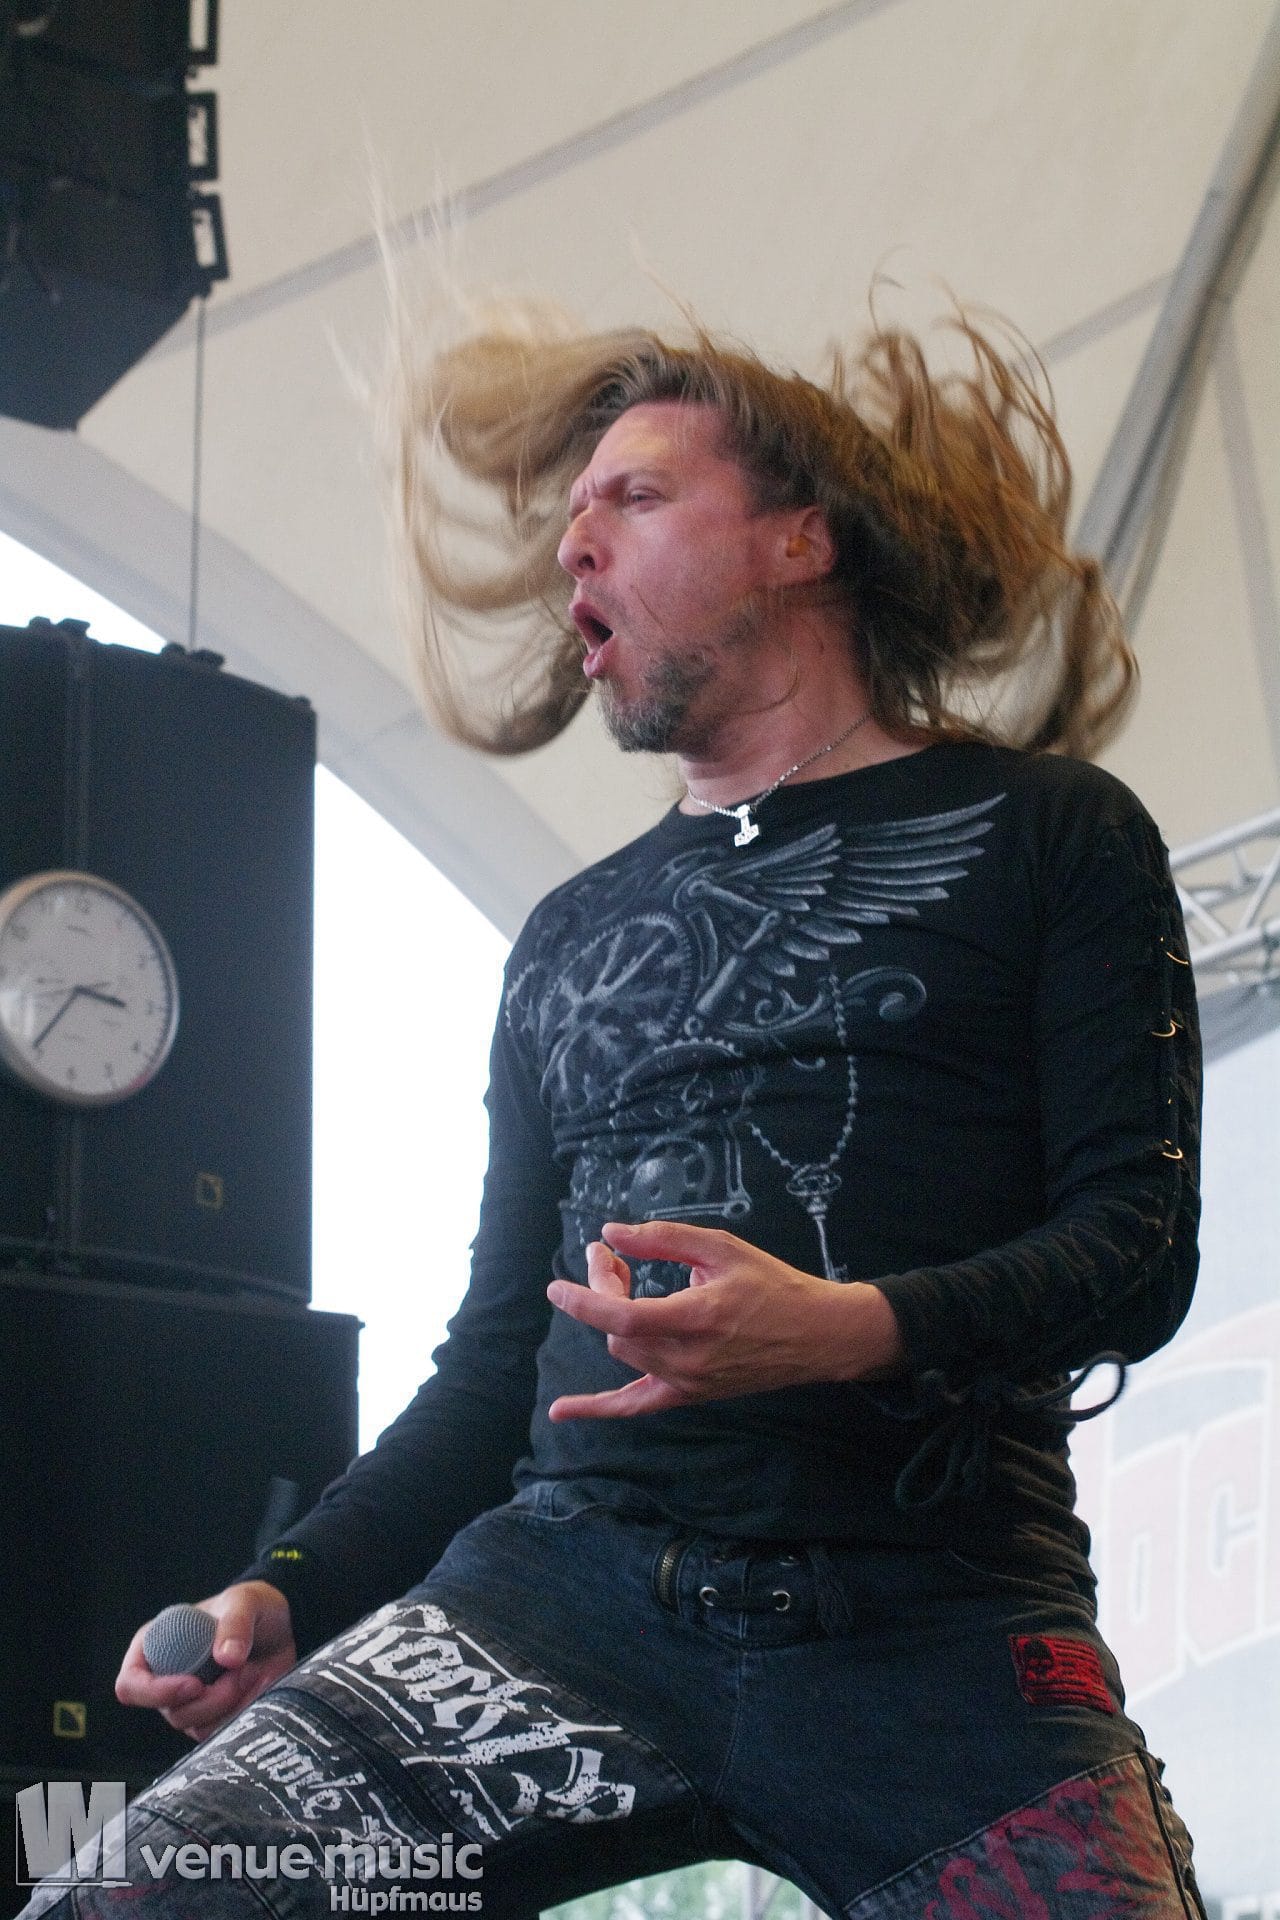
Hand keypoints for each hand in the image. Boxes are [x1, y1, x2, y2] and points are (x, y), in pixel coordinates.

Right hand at [116, 1581, 296, 1740]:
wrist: (281, 1627)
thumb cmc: (252, 1607)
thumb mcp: (245, 1600)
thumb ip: (235, 1623)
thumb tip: (227, 1658)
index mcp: (155, 1646)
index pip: (131, 1684)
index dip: (155, 1692)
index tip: (194, 1684)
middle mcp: (167, 1679)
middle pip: (172, 1713)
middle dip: (211, 1698)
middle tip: (240, 1671)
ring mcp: (190, 1703)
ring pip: (197, 1727)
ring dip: (230, 1704)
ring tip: (250, 1672)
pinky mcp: (215, 1718)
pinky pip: (222, 1733)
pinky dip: (243, 1712)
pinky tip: (257, 1685)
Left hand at [546, 1219, 903, 1419]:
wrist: (817, 1335)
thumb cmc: (773, 1284)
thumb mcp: (722, 1247)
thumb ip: (664, 1239)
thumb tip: (611, 1233)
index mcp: (696, 1318)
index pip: (622, 1315)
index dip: (584, 1298)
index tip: (557, 1283)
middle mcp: (688, 1358)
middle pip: (619, 1328)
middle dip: (605, 1290)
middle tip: (614, 1258)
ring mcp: (688, 1383)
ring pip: (625, 1353)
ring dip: (612, 1319)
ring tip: (624, 1282)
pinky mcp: (691, 1395)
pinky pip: (637, 1405)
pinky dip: (599, 1408)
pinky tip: (561, 1411)